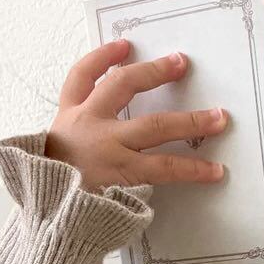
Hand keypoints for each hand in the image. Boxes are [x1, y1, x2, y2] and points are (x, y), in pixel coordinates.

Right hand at [45, 39, 228, 192]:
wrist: (44, 218)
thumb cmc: (48, 193)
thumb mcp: (50, 158)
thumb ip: (75, 144)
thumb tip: (107, 138)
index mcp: (67, 119)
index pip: (81, 77)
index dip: (102, 57)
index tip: (123, 46)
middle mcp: (88, 126)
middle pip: (123, 86)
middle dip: (154, 72)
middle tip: (181, 63)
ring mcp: (109, 149)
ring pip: (155, 126)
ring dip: (190, 121)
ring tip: (218, 119)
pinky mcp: (125, 175)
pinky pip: (165, 168)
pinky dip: (192, 170)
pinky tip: (214, 171)